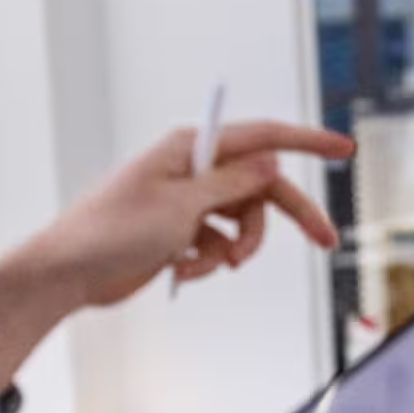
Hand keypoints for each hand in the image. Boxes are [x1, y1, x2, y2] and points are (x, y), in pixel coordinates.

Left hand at [37, 121, 353, 309]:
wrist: (69, 274)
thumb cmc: (113, 231)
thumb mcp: (182, 205)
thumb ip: (233, 183)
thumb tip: (272, 162)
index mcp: (191, 149)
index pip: (263, 138)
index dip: (308, 142)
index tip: (344, 148)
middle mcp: (193, 170)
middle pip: (262, 187)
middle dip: (290, 217)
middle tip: (327, 241)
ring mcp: (188, 201)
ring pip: (245, 221)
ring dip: (237, 248)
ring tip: (213, 265)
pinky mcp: (182, 231)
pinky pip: (221, 243)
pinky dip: (210, 261)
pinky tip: (183, 269)